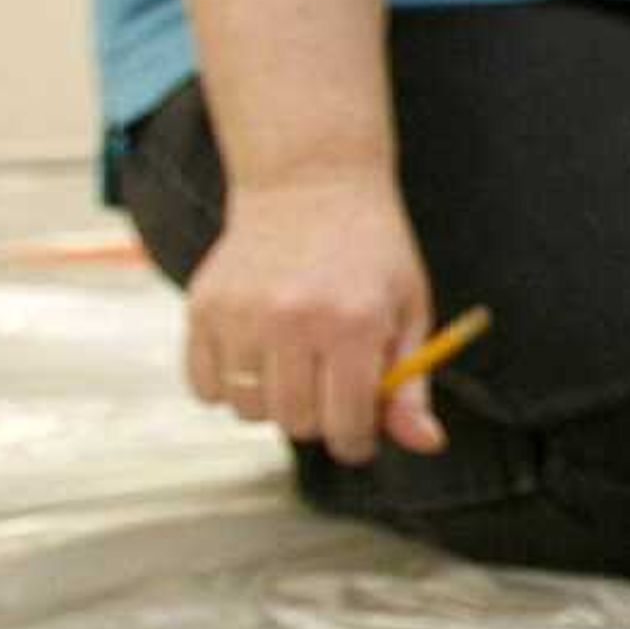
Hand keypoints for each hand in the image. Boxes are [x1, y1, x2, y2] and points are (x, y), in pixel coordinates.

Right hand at [182, 170, 439, 464]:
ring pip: (248, 410)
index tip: (358, 435)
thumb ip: (411, 384)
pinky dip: (229, 387)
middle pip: (295, 423)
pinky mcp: (202, 308)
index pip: (347, 422)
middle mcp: (292, 321)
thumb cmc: (371, 254)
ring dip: (272, 403)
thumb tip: (427, 444)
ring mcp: (241, 314)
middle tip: (330, 384)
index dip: (357, 441)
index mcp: (354, 324)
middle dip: (319, 418)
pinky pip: (206, 387)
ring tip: (295, 363)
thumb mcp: (409, 310)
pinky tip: (257, 355)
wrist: (310, 184)